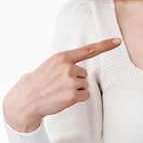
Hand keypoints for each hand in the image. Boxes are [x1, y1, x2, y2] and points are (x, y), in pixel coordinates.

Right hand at [3, 38, 121, 132]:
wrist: (25, 101)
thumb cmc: (38, 84)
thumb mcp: (49, 66)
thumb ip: (65, 64)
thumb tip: (80, 69)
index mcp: (61, 57)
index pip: (88, 50)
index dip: (105, 45)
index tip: (118, 41)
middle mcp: (67, 67)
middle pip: (84, 74)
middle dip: (75, 80)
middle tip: (58, 85)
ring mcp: (70, 81)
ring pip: (85, 85)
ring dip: (75, 91)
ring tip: (58, 92)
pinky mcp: (72, 95)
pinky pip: (85, 96)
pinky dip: (77, 99)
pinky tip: (63, 100)